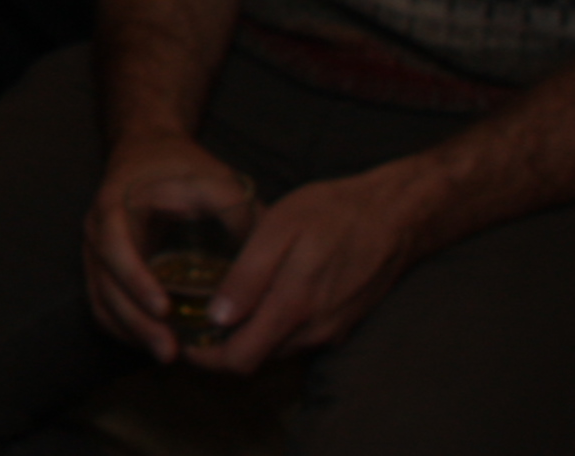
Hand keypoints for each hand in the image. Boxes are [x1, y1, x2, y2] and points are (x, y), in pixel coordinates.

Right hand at [82, 131, 252, 358]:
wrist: (149, 152)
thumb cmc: (181, 167)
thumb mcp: (211, 178)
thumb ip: (234, 211)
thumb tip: (256, 259)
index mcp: (117, 205)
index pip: (116, 247)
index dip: (136, 281)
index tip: (165, 308)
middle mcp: (98, 231)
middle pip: (104, 284)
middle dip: (136, 321)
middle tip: (170, 351)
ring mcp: (96, 251)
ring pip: (101, 300)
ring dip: (131, 331)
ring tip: (167, 354)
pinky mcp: (103, 268)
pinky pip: (103, 304)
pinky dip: (124, 328)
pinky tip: (154, 342)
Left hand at [183, 162, 436, 372]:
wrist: (394, 217)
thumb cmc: (330, 214)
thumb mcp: (278, 232)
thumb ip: (248, 279)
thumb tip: (217, 319)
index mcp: (294, 309)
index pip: (241, 359)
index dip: (206, 359)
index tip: (181, 342)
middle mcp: (314, 332)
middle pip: (256, 358)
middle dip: (221, 348)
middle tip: (190, 321)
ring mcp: (331, 331)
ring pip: (276, 349)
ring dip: (247, 337)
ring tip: (216, 308)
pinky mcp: (341, 324)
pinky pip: (297, 337)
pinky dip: (271, 328)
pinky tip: (255, 299)